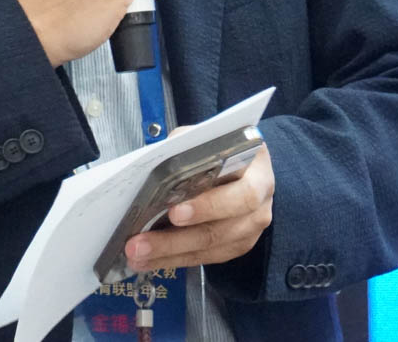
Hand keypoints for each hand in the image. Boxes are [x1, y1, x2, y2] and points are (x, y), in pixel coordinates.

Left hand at [124, 143, 274, 272]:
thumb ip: (186, 147)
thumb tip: (154, 166)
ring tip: (137, 255)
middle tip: (140, 244)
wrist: (240, 163)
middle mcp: (260, 205)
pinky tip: (150, 260)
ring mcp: (250, 229)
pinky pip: (205, 258)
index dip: (208, 206)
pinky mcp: (236, 245)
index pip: (241, 194)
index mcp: (258, 172)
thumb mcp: (206, 137)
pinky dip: (175, 260)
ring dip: (169, 255)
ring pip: (209, 249)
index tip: (174, 213)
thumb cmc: (219, 148)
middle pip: (219, 230)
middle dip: (175, 240)